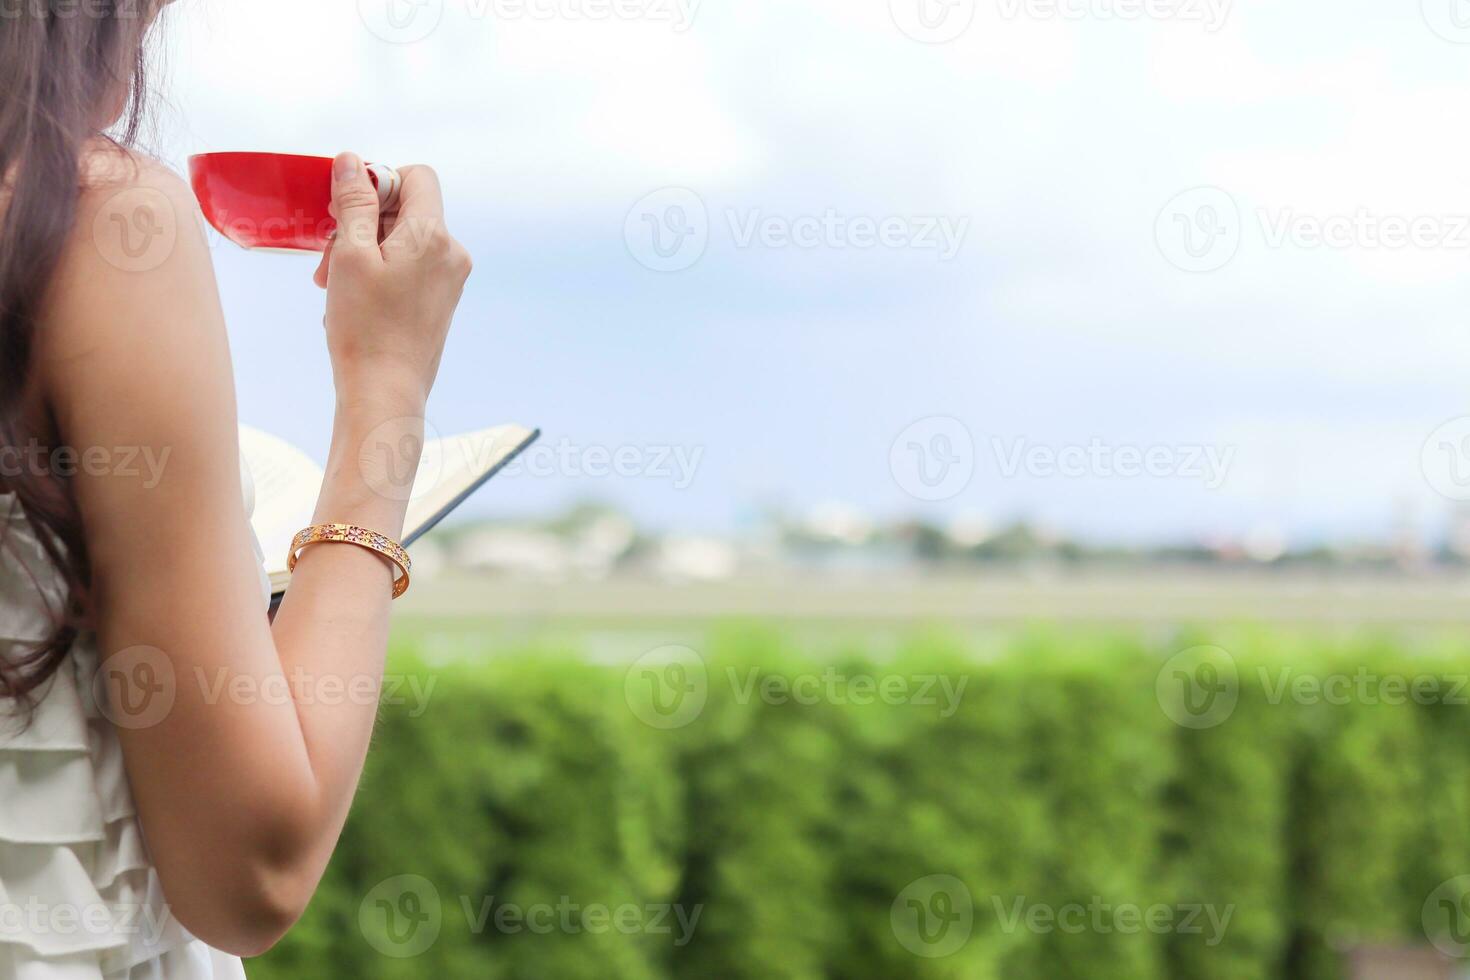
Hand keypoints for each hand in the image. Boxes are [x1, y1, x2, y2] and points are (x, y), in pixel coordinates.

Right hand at [316, 152, 471, 406]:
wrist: (385, 392)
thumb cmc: (365, 327)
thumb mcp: (349, 255)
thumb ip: (354, 202)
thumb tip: (352, 161)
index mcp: (434, 235)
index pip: (416, 176)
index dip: (379, 181)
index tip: (347, 208)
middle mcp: (452, 253)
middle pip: (406, 210)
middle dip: (361, 223)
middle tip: (327, 256)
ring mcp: (450, 280)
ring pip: (403, 241)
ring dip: (363, 251)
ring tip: (333, 284)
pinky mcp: (441, 302)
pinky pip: (409, 268)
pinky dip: (379, 273)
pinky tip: (352, 300)